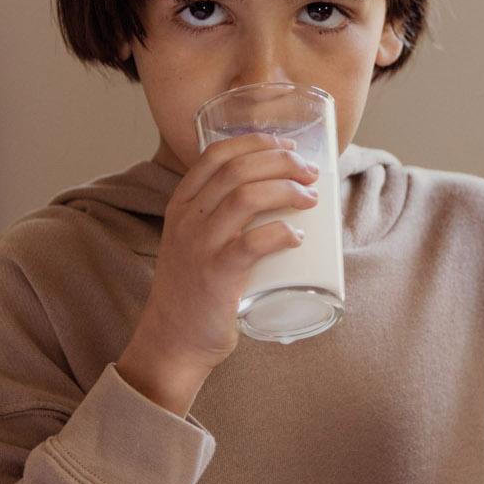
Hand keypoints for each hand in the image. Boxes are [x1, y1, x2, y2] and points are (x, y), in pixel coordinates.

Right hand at [115, 133, 319, 414]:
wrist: (173, 341)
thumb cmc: (196, 289)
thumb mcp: (196, 241)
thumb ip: (221, 218)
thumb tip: (280, 196)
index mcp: (181, 204)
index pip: (216, 154)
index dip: (256, 142)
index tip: (287, 146)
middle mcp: (186, 219)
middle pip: (237, 169)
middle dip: (281, 162)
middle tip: (309, 174)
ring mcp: (199, 246)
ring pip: (245, 197)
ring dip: (286, 189)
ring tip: (310, 198)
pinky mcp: (216, 276)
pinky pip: (252, 243)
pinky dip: (281, 233)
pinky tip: (298, 235)